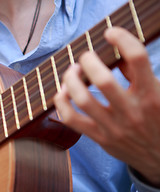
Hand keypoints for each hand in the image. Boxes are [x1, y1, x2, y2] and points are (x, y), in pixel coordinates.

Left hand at [54, 27, 159, 186]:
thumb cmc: (158, 120)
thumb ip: (139, 75)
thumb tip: (117, 55)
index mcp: (152, 96)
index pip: (137, 59)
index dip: (122, 39)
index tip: (111, 33)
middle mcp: (132, 112)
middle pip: (103, 80)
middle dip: (88, 61)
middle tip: (85, 56)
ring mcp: (114, 127)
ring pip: (82, 99)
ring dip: (71, 80)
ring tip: (72, 71)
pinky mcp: (100, 139)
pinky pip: (71, 120)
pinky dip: (61, 103)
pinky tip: (63, 93)